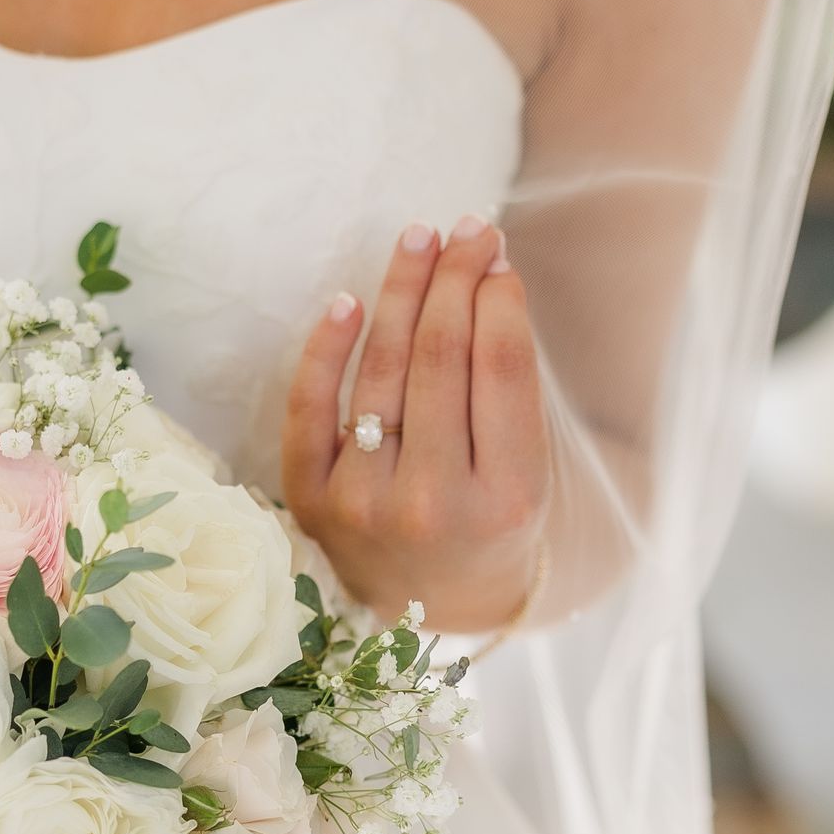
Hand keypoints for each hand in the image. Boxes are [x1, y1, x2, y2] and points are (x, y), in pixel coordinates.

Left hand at [281, 213, 551, 631]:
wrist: (430, 605)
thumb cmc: (488, 519)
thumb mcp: (524, 469)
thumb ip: (507, 385)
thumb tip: (486, 272)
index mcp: (506, 499)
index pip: (500, 368)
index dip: (496, 297)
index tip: (495, 253)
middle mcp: (432, 505)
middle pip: (438, 358)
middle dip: (452, 278)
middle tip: (463, 227)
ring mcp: (363, 506)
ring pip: (380, 372)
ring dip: (399, 293)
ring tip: (418, 241)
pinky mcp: (310, 503)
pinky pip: (309, 409)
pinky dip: (325, 350)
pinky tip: (348, 300)